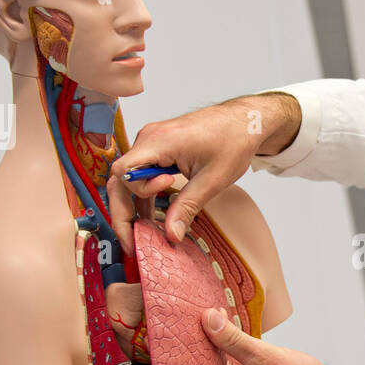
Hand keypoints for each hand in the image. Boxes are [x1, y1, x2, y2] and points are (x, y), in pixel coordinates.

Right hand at [108, 92, 301, 248]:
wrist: (244, 122)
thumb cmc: (232, 140)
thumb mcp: (212, 180)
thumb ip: (187, 207)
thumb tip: (171, 235)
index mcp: (158, 142)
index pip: (123, 172)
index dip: (136, 193)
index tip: (162, 201)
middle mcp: (148, 139)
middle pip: (119, 180)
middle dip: (123, 214)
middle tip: (133, 242)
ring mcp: (151, 144)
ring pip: (129, 180)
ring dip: (134, 207)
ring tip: (144, 234)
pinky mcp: (158, 149)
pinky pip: (141, 175)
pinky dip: (145, 197)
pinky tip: (153, 217)